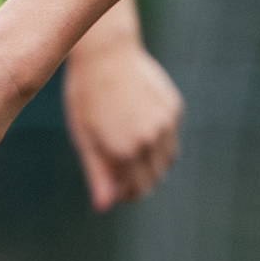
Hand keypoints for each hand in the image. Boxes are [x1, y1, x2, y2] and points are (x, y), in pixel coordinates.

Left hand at [60, 29, 184, 210]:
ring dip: (153, 162)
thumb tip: (104, 207)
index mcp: (125, 151)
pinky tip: (139, 123)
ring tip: (131, 149)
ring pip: (168, 159)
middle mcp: (150, 140)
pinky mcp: (174, 107)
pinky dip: (159, 138)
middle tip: (122, 173)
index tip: (117, 190)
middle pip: (155, 177)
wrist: (106, 53)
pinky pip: (171, 135)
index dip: (127, 193)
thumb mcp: (85, 138)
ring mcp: (166, 123)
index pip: (137, 189)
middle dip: (141, 180)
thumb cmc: (86, 96)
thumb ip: (98, 174)